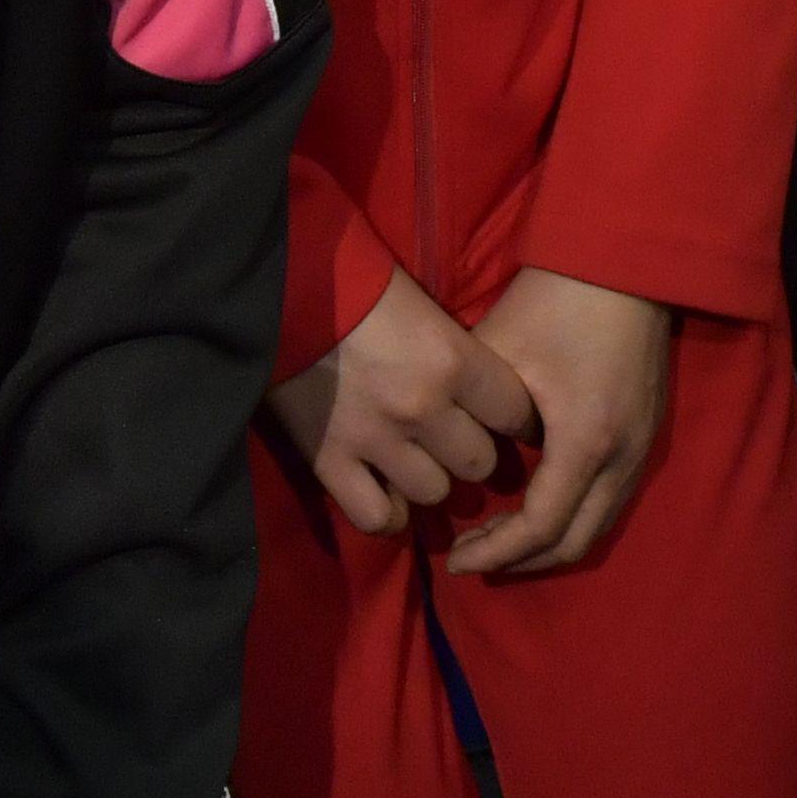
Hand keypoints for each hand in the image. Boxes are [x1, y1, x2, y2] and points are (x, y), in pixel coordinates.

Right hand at [261, 271, 537, 539]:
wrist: (279, 285)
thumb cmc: (358, 280)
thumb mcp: (424, 305)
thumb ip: (457, 352)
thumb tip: (484, 391)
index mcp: (453, 359)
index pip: (515, 414)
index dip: (517, 422)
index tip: (512, 425)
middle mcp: (423, 408)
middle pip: (479, 464)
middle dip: (471, 454)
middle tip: (458, 442)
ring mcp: (376, 440)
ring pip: (433, 493)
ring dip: (429, 481)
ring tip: (417, 463)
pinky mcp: (329, 461)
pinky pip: (377, 517)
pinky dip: (387, 513)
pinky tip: (387, 494)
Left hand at [442, 269, 674, 576]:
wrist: (625, 259)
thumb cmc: (556, 299)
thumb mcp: (500, 354)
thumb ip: (477, 415)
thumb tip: (454, 459)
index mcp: (586, 441)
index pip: (540, 527)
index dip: (495, 554)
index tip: (454, 560)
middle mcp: (623, 458)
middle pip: (574, 543)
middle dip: (520, 560)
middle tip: (472, 556)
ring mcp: (642, 447)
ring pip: (597, 525)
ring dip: (548, 541)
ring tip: (496, 537)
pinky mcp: (646, 433)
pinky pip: (609, 500)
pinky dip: (570, 517)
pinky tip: (534, 501)